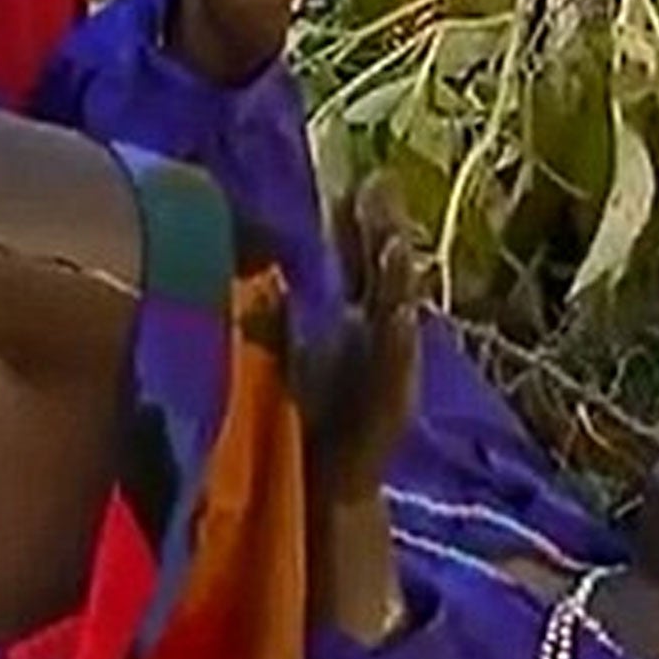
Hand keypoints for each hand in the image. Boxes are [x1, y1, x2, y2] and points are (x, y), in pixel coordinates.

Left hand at [301, 173, 421, 498]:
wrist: (335, 481)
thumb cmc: (315, 414)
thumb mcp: (291, 354)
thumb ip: (279, 315)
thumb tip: (257, 274)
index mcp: (355, 318)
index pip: (355, 258)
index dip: (354, 220)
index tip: (351, 177)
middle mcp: (377, 333)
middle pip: (382, 270)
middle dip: (384, 228)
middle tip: (382, 183)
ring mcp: (392, 364)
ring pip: (398, 309)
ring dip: (399, 275)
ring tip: (395, 240)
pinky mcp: (394, 401)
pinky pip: (398, 364)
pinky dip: (401, 338)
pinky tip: (401, 313)